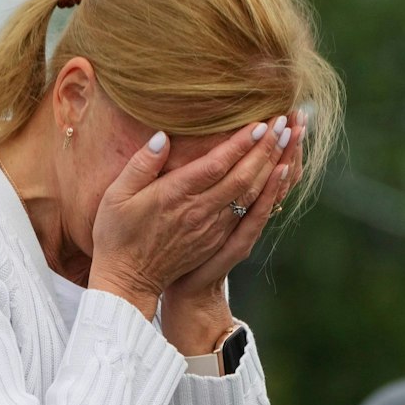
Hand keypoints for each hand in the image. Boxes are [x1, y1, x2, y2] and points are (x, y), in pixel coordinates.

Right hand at [88, 117, 293, 318]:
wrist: (128, 282)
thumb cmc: (117, 235)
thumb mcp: (117, 196)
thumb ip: (141, 164)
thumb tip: (163, 137)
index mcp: (174, 196)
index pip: (215, 165)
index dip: (240, 144)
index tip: (260, 123)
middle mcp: (199, 212)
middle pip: (241, 176)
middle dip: (265, 148)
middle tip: (283, 121)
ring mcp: (212, 228)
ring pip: (250, 194)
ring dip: (271, 166)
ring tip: (287, 140)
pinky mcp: (217, 239)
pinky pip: (249, 213)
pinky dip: (267, 193)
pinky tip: (278, 177)